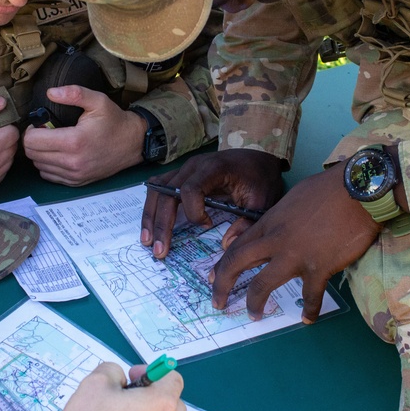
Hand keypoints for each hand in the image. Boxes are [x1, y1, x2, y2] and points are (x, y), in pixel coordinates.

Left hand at [23, 85, 145, 185]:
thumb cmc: (114, 121)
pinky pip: (49, 176)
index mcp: (74, 141)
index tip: (40, 123)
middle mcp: (72, 162)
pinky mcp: (76, 182)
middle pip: (32, 154)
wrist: (133, 143)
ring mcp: (74, 175)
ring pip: (38, 166)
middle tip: (44, 131)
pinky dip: (48, 165)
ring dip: (40, 154)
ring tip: (51, 142)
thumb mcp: (98, 100)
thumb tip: (50, 92)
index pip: (32, 141)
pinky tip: (58, 154)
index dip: (31, 129)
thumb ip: (74, 93)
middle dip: (33, 141)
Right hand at [141, 149, 283, 257]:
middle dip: (162, 224)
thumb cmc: (260, 179)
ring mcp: (184, 170)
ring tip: (147, 242)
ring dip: (151, 217)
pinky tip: (150, 228)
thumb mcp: (261, 201)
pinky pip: (159, 189)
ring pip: (157, 190)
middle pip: (167, 192)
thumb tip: (226, 245)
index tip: (207, 225)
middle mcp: (193, 166)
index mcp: (213, 168)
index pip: (190, 189)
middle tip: (160, 251)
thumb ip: (247, 223)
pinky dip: (153, 208)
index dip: (193, 211)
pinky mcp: (181, 176)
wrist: (258, 159)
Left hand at [210, 163, 379, 322]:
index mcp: (269, 222)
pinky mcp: (319, 268)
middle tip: (218, 302)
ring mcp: (295, 255)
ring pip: (263, 284)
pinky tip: (308, 319)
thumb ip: (281, 217)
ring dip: (255, 302)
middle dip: (222, 285)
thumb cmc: (328, 188)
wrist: (356, 190)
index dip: (222, 264)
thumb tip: (277, 228)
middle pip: (238, 264)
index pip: (237, 246)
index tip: (212, 278)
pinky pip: (310, 295)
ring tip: (254, 316)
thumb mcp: (293, 198)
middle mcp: (275, 240)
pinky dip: (310, 309)